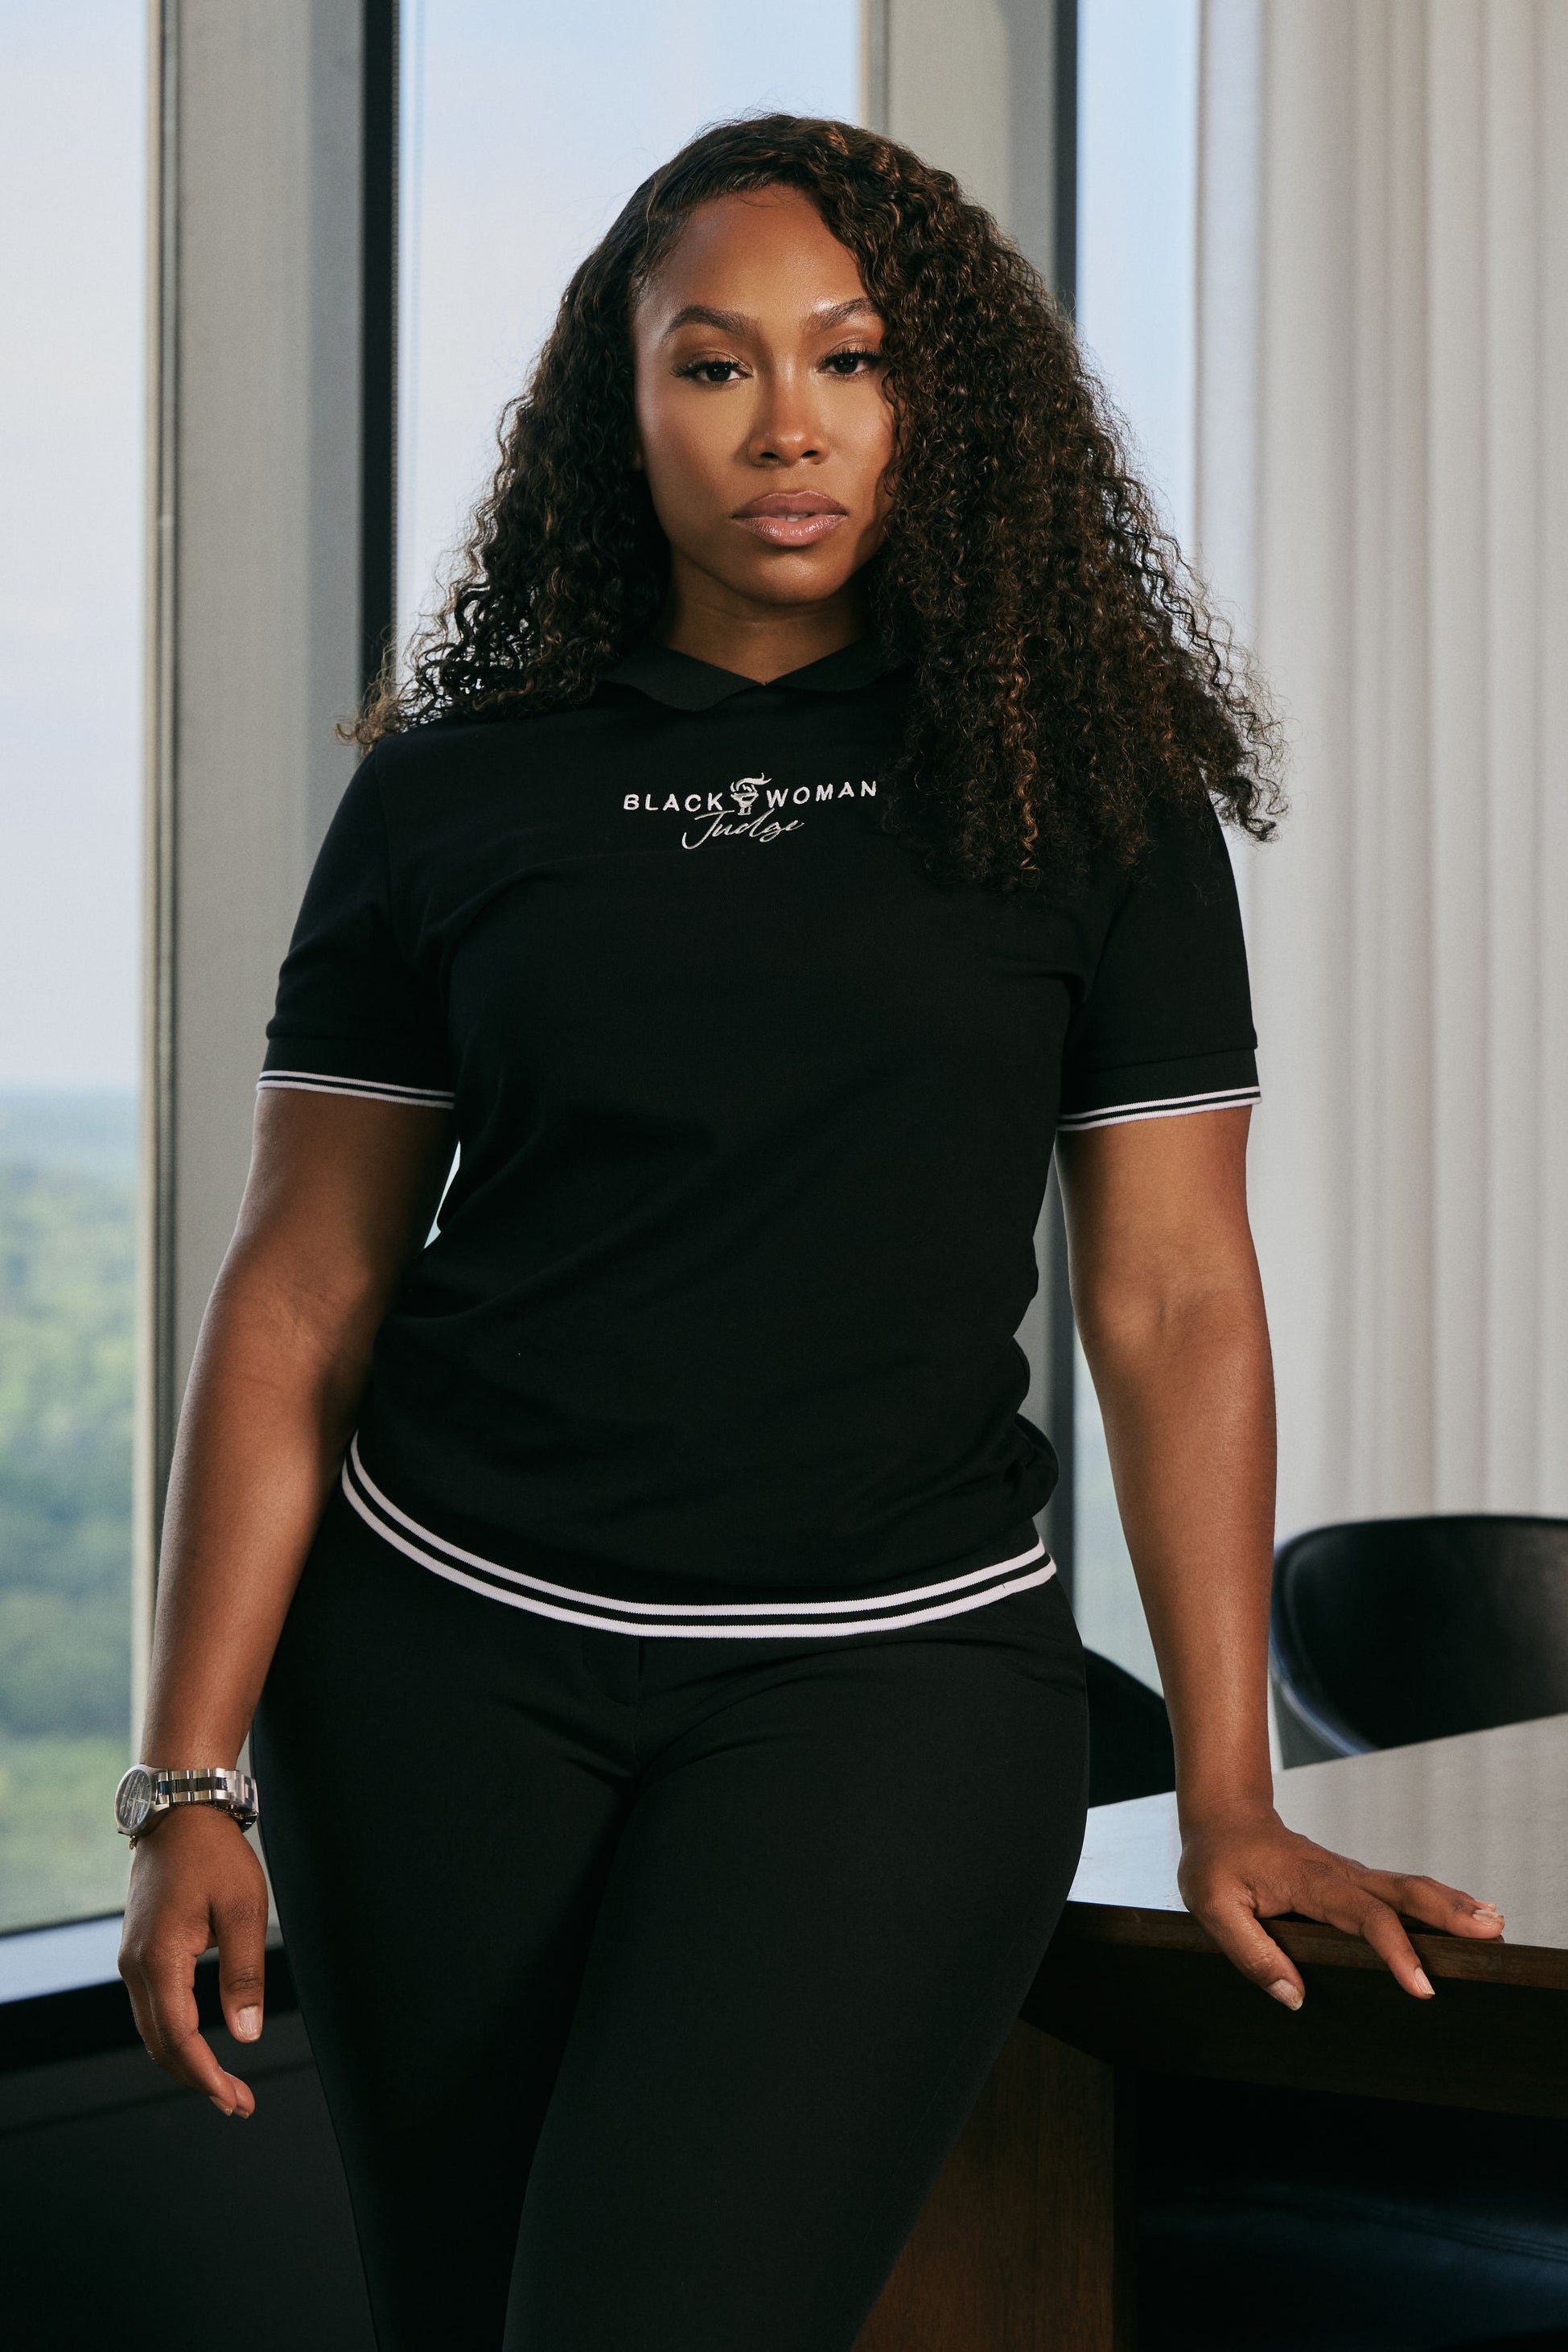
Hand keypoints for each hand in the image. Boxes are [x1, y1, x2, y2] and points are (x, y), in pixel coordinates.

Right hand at [119, 1805, 269, 2115]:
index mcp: (159, 1960)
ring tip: (226, 2084)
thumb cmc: (215, 1856)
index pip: (179, 2039)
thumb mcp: (243, 1910)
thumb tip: (246, 2036)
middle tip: (239, 2102)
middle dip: (198, 2079)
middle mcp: (135, 1966)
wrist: (180, 1811)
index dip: (207, 2076)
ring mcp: (132, 1959)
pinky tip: (202, 2045)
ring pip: (153, 2029)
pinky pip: (153, 2007)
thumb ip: (244, 1974)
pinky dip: (175, 2035)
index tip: (236, 2099)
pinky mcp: (139, 1950)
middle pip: (160, 2044)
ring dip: (186, 2061)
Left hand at [1177, 1799, 1506, 2006]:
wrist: (1222, 1816)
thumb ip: (1252, 1952)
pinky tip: (1462, 1912)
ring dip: (1450, 1905)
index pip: (1363, 1917)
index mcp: (1309, 1882)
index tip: (1420, 1985)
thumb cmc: (1215, 1860)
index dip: (1395, 1951)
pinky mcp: (1351, 1881)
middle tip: (1490, 1931)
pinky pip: (1397, 1892)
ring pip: (1406, 1888)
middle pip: (1402, 1892)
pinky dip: (1434, 1902)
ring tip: (1494, 1924)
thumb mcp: (1213, 1906)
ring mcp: (1349, 1875)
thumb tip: (1294, 1996)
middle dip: (1448, 1912)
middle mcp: (1338, 1875)